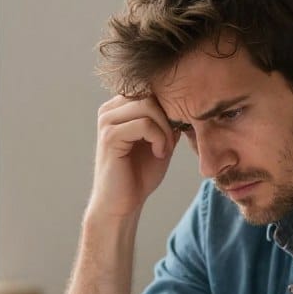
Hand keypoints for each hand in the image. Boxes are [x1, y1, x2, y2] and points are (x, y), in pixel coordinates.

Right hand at [89, 95, 178, 218]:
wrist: (123, 203)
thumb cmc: (140, 174)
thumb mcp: (161, 141)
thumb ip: (168, 120)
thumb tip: (185, 102)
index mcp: (120, 107)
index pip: (152, 90)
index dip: (169, 109)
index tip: (174, 134)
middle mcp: (109, 110)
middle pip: (151, 94)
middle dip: (168, 118)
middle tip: (170, 143)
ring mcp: (107, 121)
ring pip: (148, 105)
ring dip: (164, 129)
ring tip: (164, 149)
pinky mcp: (110, 136)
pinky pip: (144, 124)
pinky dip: (158, 138)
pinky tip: (159, 154)